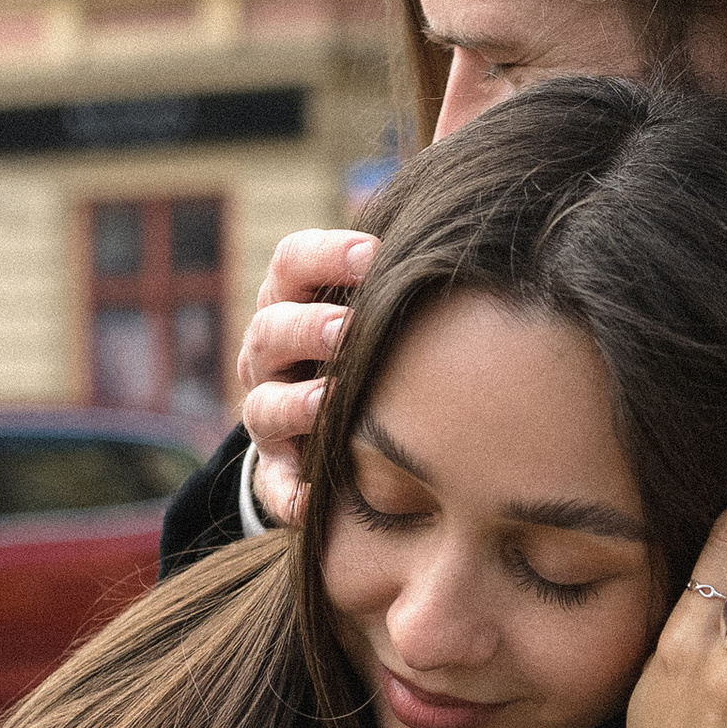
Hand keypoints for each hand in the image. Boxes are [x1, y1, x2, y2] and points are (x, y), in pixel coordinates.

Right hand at [234, 230, 377, 526]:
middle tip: (347, 328)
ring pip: (264, 406)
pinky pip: (273, 485)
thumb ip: (398, 274)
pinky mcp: (276, 470)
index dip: (327, 256)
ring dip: (296, 403)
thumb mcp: (372, 302)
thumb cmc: (366, 345)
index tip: (375, 256)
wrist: (325, 422)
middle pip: (270, 330)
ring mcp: (268, 414)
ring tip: (331, 399)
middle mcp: (269, 356)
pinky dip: (289, 493)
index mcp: (290, 302)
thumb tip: (462, 226)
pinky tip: (313, 501)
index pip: (290, 263)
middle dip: (307, 328)